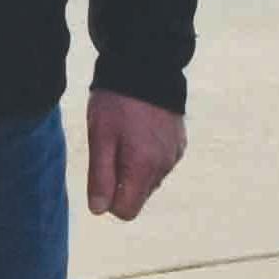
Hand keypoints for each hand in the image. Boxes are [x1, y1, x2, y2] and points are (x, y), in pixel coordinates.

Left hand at [85, 90, 186, 223]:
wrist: (146, 67)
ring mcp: (174, 155)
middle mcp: (164, 166)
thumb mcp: (100, 138)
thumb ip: (100, 177)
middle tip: (109, 150)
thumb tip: (99, 210)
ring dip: (134, 169)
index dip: (108, 199)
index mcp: (144, 168)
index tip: (100, 174)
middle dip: (120, 183)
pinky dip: (147, 156)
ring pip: (149, 180)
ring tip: (123, 137)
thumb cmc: (116, 103)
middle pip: (138, 196)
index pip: (126, 211)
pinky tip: (138, 132)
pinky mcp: (179, 143)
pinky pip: (160, 163)